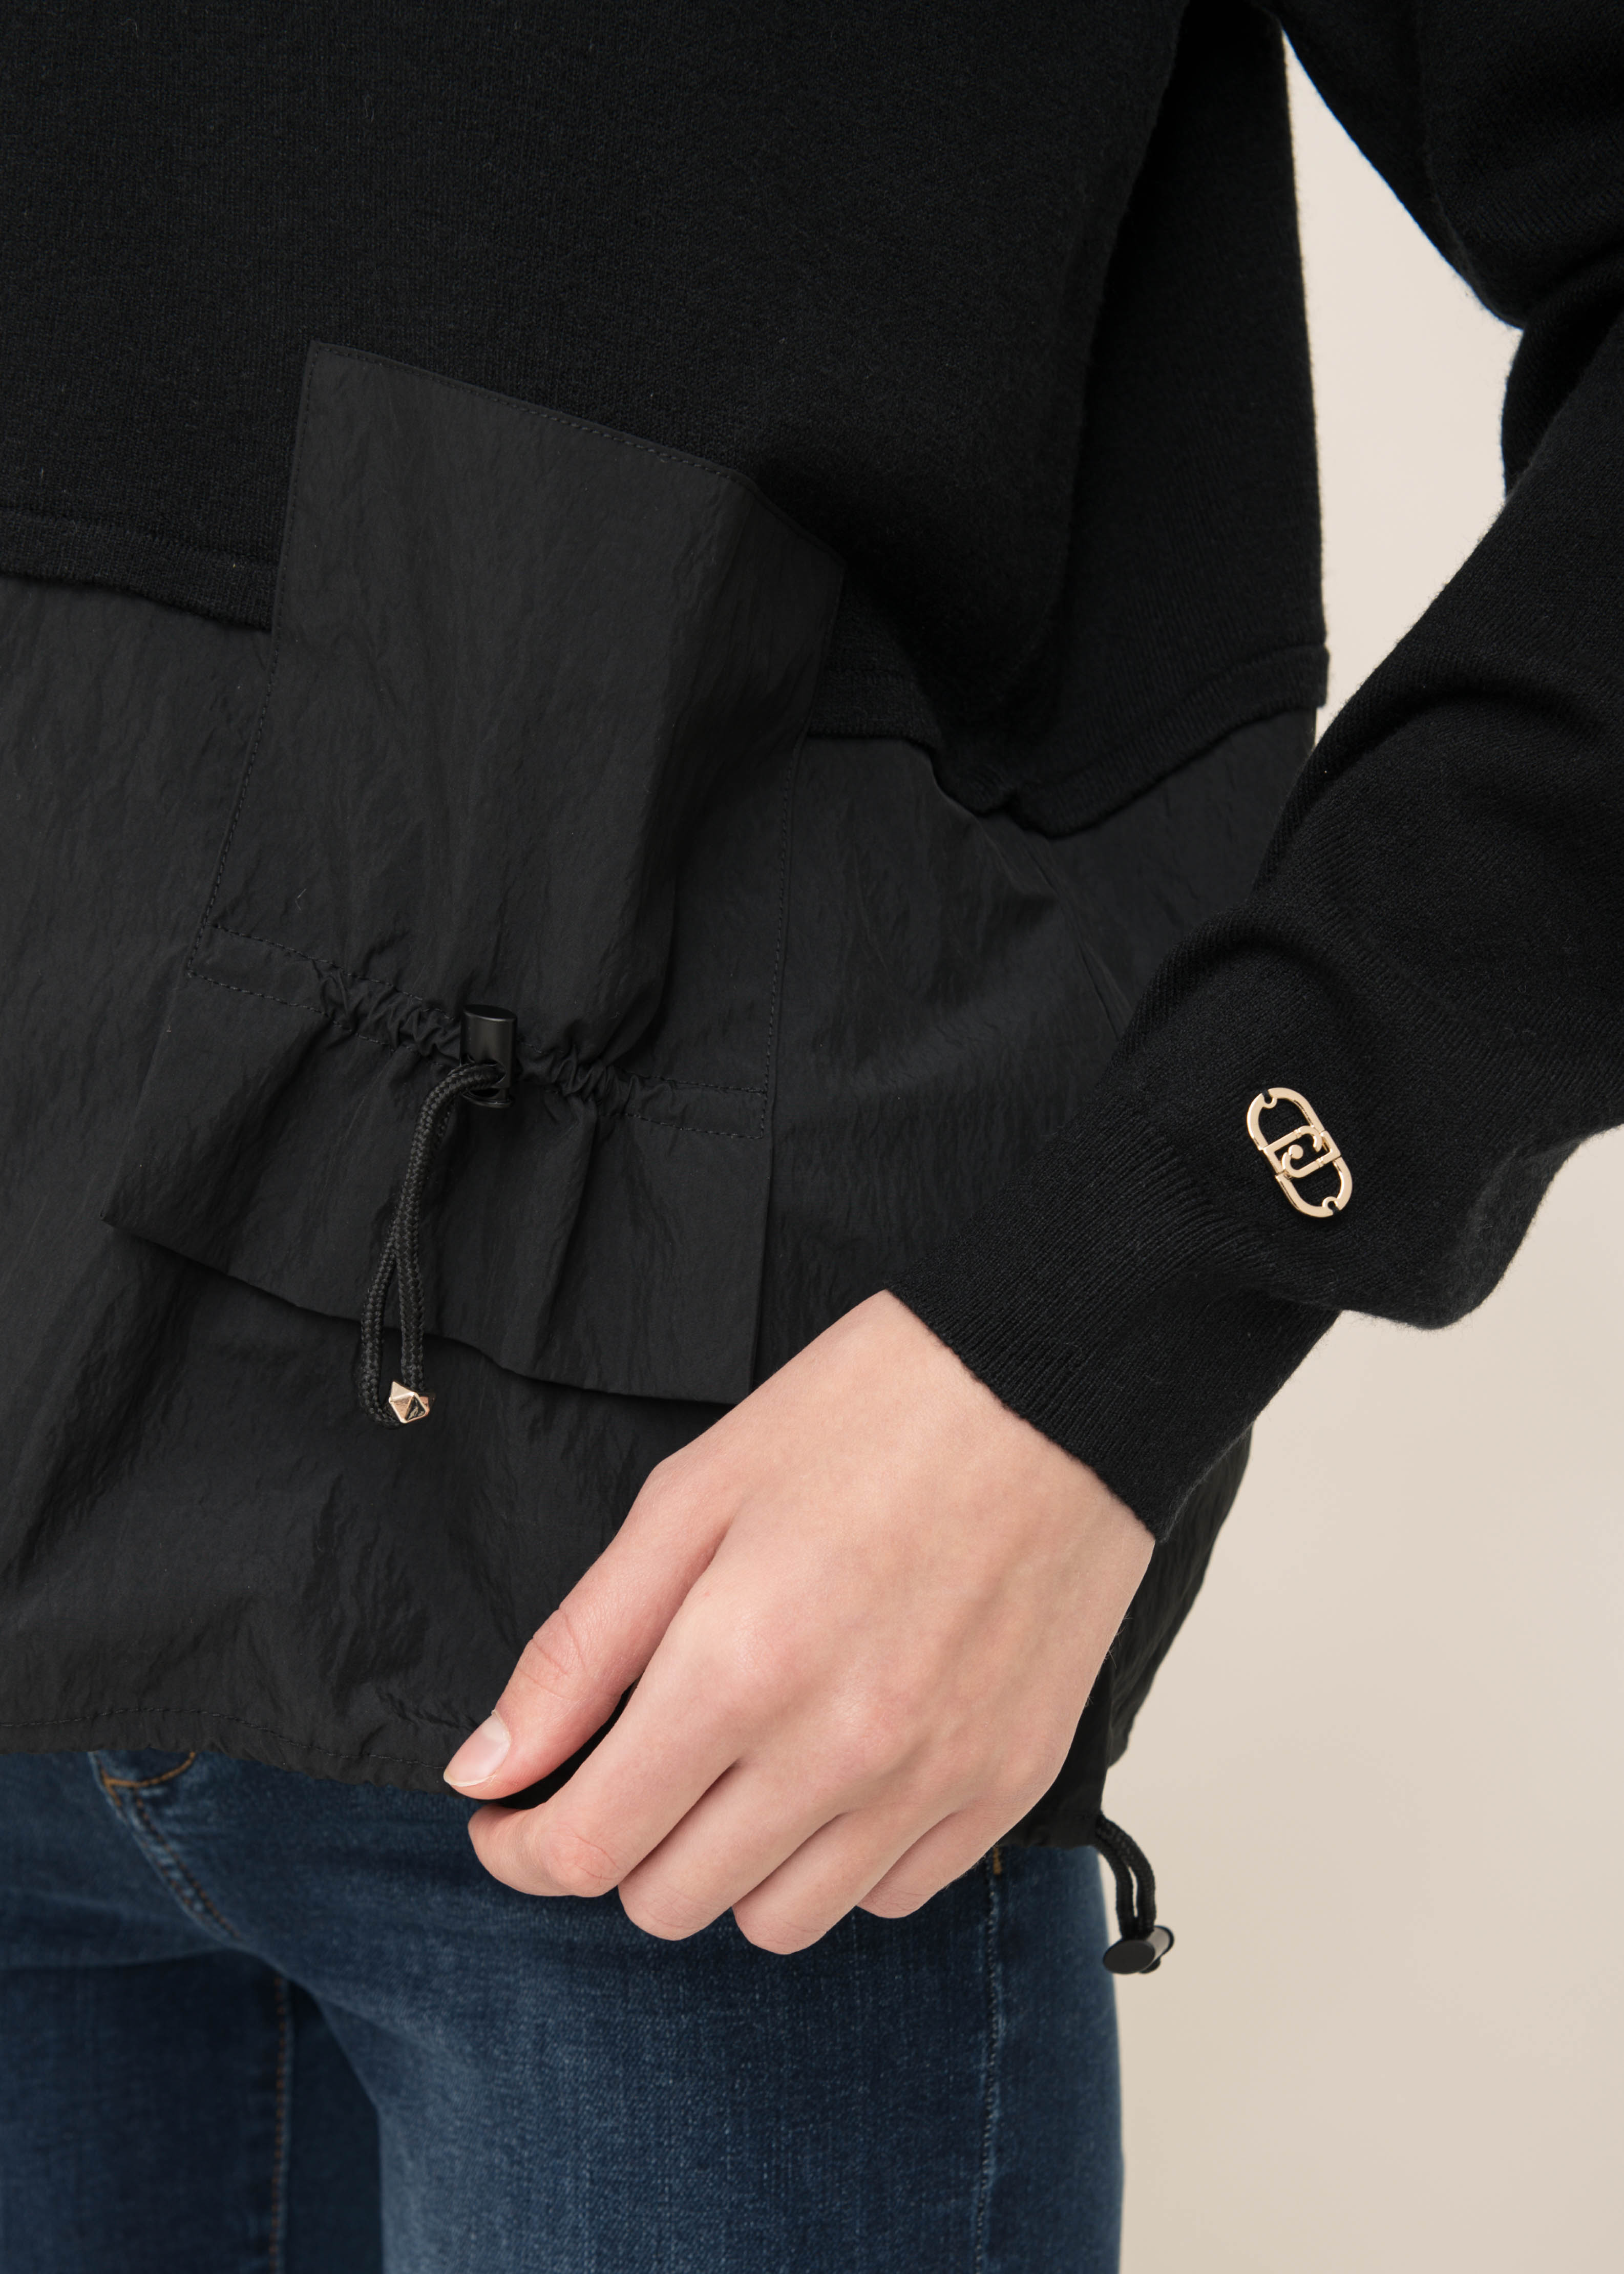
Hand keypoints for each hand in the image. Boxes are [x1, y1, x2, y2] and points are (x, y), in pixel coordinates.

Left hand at [445, 1291, 1152, 1950]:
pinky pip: (891, 1896)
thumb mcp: (688, 1499)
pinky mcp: (1006, 1785)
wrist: (1051, 1385)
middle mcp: (838, 1750)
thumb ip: (580, 1650)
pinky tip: (838, 1765)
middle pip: (672, 1902)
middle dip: (622, 1846)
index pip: (589, 1850)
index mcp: (739, 1667)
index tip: (510, 1815)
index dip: (522, 1848)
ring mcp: (933, 1780)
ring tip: (744, 1761)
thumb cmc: (871, 1413)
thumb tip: (487, 1770)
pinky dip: (842, 1856)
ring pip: (780, 1922)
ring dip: (732, 1863)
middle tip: (633, 1762)